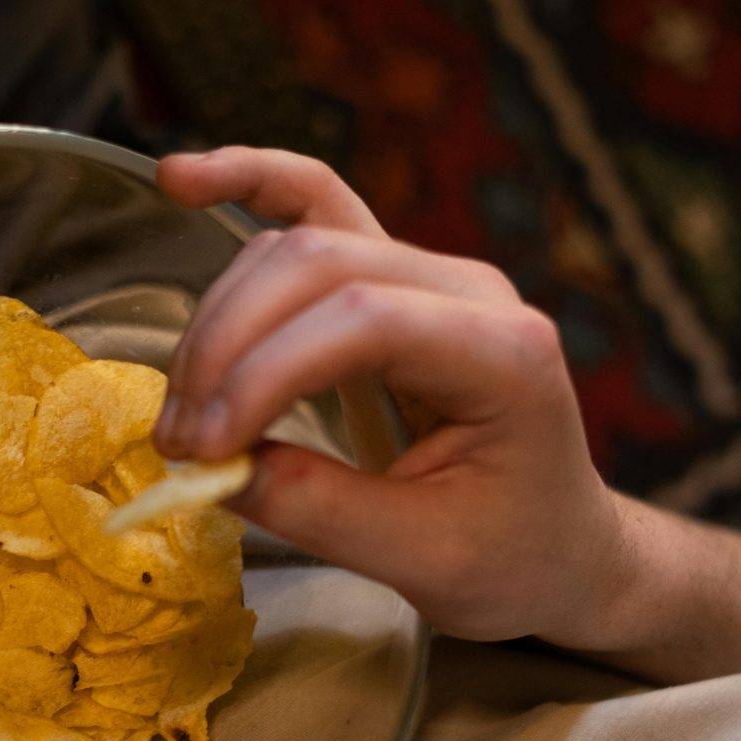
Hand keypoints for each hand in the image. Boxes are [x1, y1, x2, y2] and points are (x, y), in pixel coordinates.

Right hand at [153, 147, 630, 650]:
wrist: (562, 545)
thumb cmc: (514, 556)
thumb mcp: (423, 560)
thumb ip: (319, 510)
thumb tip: (214, 469)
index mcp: (505, 354)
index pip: (365, 321)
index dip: (265, 374)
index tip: (204, 451)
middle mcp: (470, 289)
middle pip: (320, 265)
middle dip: (227, 349)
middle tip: (177, 443)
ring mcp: (430, 272)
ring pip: (298, 244)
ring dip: (220, 320)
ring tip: (179, 416)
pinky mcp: (391, 278)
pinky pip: (316, 206)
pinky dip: (248, 187)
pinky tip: (182, 180)